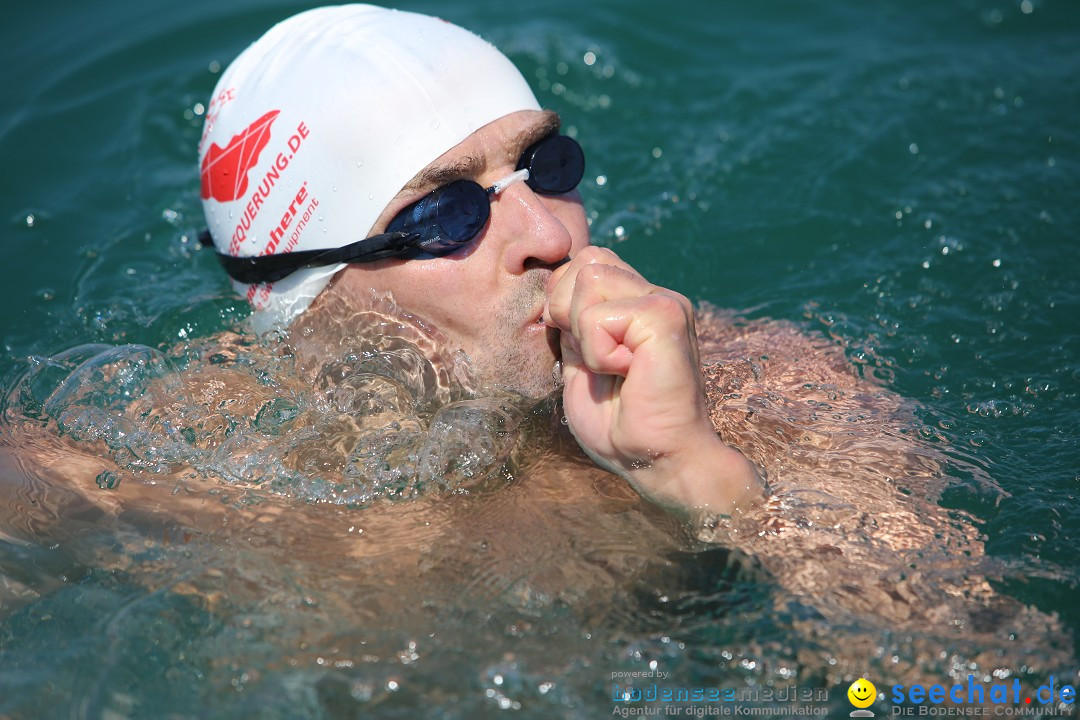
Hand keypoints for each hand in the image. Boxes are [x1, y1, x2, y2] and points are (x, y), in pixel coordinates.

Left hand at [543, 247, 761, 518]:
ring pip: (589, 278)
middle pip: (586, 260)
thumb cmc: (620, 425)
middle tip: (597, 359)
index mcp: (639, 304)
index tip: (584, 352)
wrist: (658, 460)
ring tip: (613, 367)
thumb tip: (553, 289)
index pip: (586, 263)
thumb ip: (572, 324)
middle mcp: (656, 295)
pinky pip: (597, 317)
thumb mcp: (581, 364)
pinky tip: (626, 374)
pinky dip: (597, 353)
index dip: (565, 302)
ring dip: (584, 333)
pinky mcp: (665, 317)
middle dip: (569, 309)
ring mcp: (664, 302)